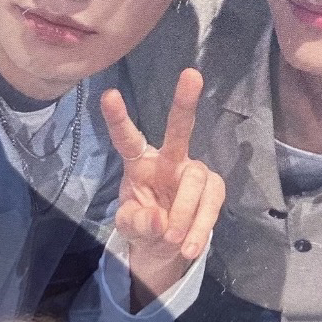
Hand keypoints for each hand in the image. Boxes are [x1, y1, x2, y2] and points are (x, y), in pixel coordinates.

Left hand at [101, 69, 224, 307]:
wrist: (168, 247)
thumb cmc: (143, 224)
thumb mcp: (130, 227)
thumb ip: (138, 223)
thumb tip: (158, 219)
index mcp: (139, 163)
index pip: (126, 139)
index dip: (118, 118)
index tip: (108, 95)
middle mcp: (168, 159)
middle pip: (178, 128)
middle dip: (184, 102)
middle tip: (191, 74)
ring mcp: (193, 171)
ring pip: (195, 181)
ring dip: (185, 214)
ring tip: (172, 240)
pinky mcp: (214, 187)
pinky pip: (212, 202)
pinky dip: (200, 227)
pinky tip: (189, 245)